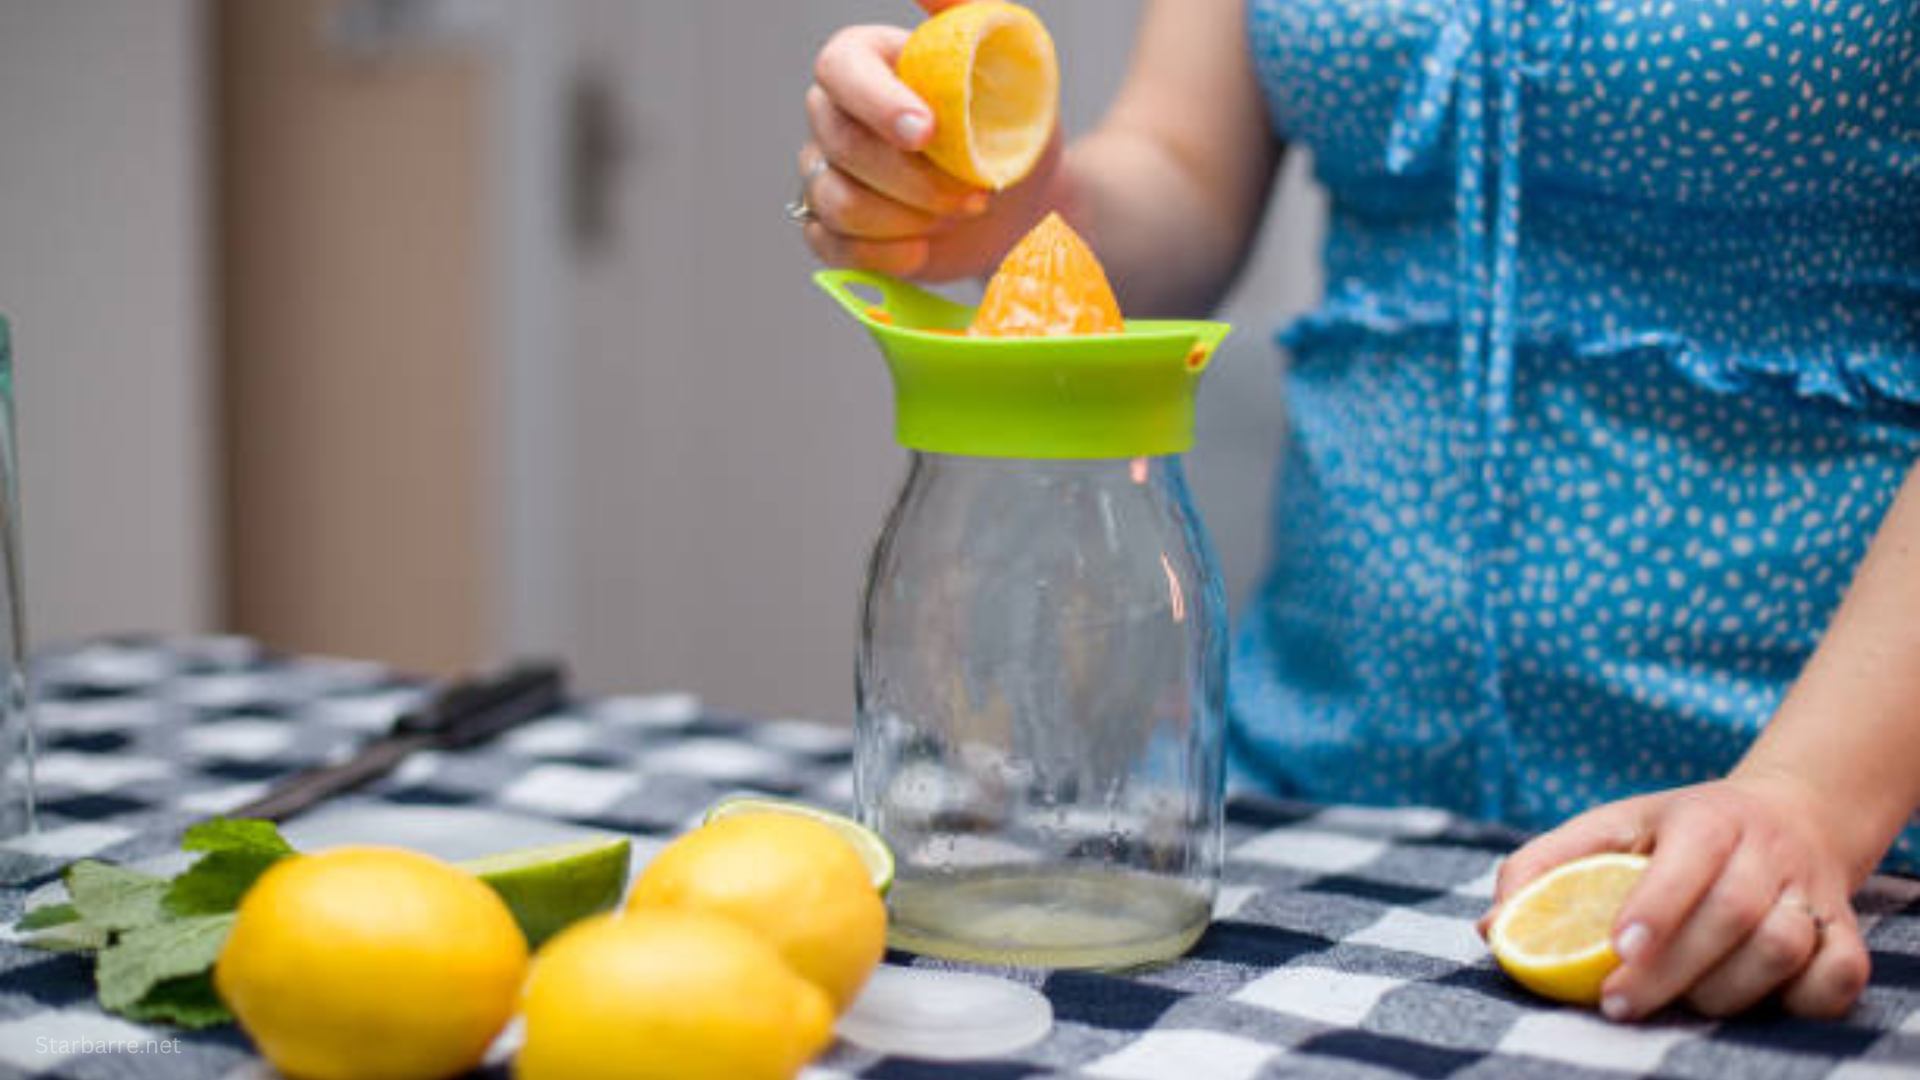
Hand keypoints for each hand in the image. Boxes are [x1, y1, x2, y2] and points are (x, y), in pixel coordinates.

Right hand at [798, 1, 1060, 280]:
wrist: (1021, 199)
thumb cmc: (1012, 125)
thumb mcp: (1011, 62)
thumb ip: (970, 15)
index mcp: (867, 61)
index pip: (841, 69)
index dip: (877, 102)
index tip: (927, 132)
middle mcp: (832, 114)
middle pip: (840, 145)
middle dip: (913, 179)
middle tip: (975, 192)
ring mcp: (826, 174)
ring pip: (835, 201)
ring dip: (906, 219)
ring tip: (958, 215)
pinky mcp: (834, 230)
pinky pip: (831, 246)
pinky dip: (882, 255)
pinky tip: (922, 250)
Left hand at [1481, 777, 1870, 1020]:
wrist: (1791, 815)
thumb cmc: (1677, 833)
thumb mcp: (1612, 828)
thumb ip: (1547, 868)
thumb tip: (1490, 927)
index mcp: (1706, 819)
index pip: (1686, 862)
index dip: (1656, 909)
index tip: (1615, 951)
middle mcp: (1765, 850)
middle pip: (1731, 915)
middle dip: (1672, 970)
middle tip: (1618, 1005)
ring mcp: (1810, 890)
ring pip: (1783, 947)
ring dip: (1726, 990)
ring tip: (1680, 1005)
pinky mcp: (1843, 930)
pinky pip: (1839, 973)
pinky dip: (1804, 999)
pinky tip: (1757, 1005)